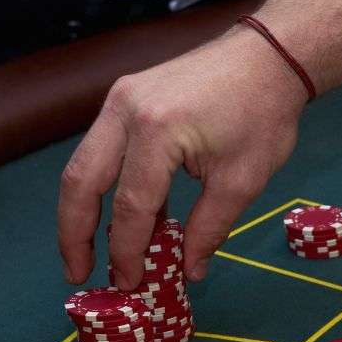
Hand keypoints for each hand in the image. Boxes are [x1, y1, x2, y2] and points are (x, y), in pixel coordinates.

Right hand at [58, 28, 305, 287]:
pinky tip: (121, 221)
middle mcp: (126, 111)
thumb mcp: (243, 181)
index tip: (129, 284)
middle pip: (81, 183)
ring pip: (83, 165)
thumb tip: (189, 270)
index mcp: (157, 131)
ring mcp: (120, 100)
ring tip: (88, 254)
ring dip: (83, 212)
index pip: (131, 206)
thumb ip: (210, 229)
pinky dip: (106, 187)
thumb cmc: (262, 114)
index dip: (127, 251)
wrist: (267, 57)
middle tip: (78, 274)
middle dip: (74, 235)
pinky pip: (103, 150)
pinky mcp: (124, 98)